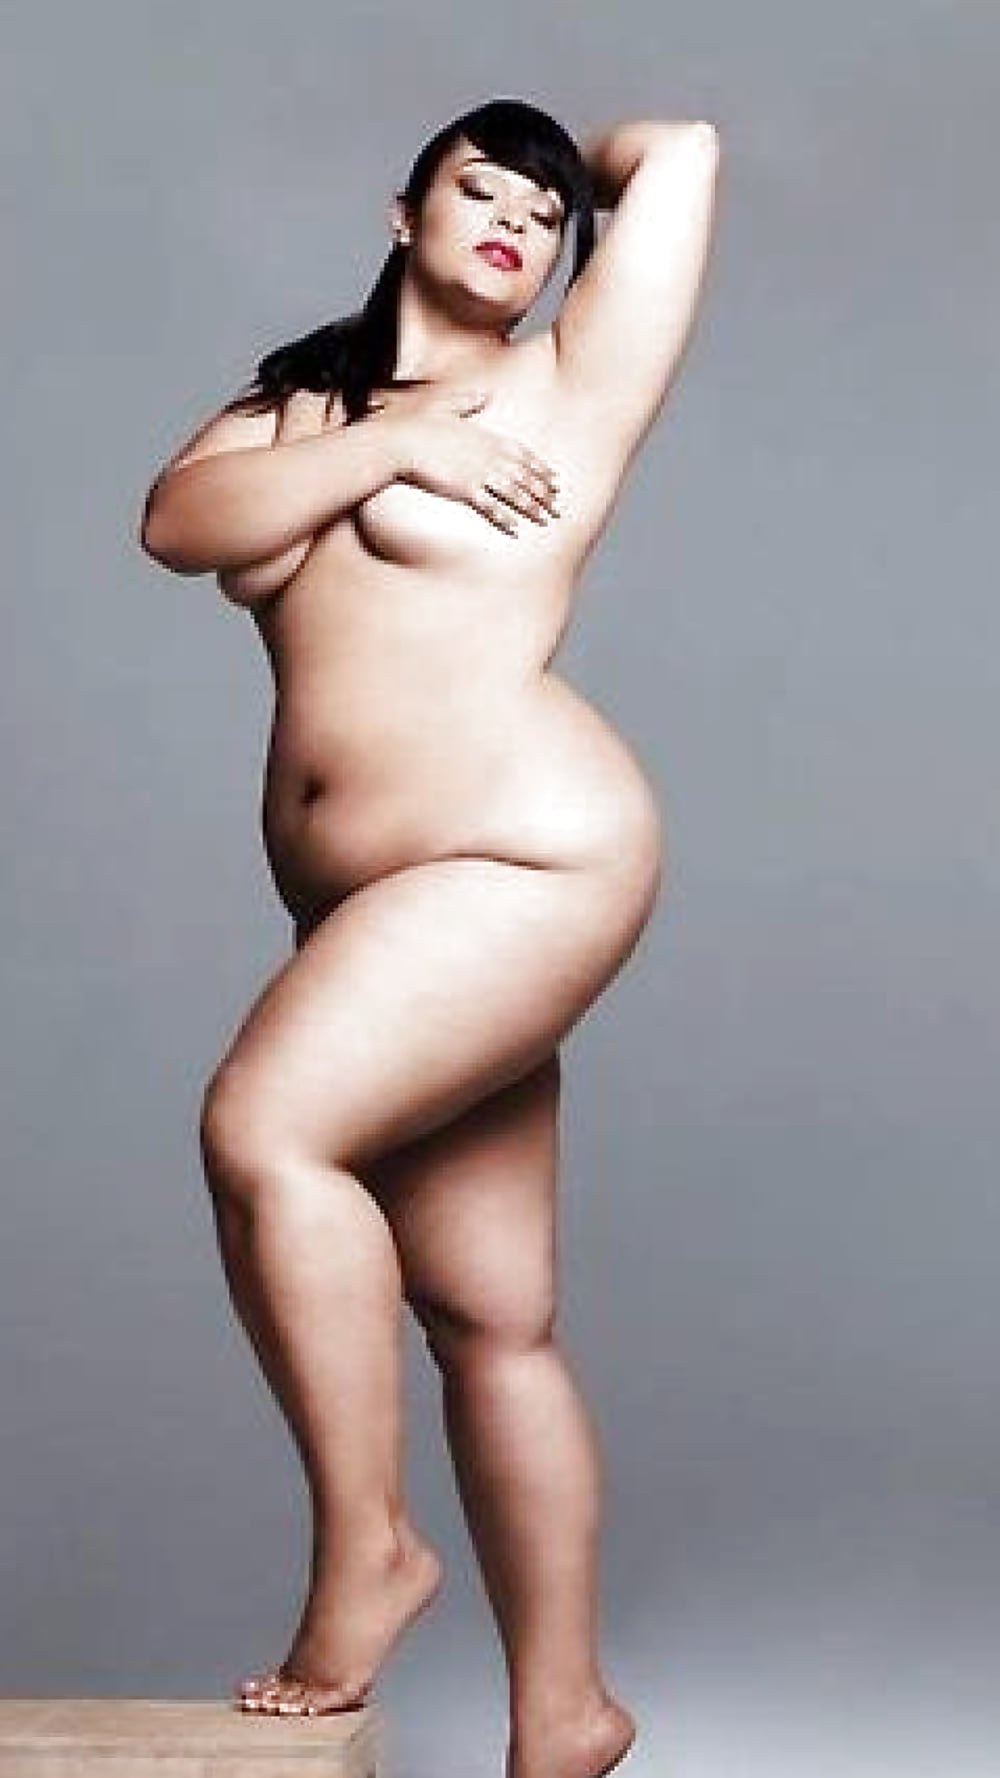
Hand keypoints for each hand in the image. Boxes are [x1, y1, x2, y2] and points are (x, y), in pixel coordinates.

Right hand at [370, 383, 560, 534]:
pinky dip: (504, 518)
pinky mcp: (465, 489)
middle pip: (524, 476)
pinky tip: (515, 528)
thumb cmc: (420, 424)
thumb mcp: (448, 405)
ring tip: (544, 519)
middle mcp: (488, 455)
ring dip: (531, 507)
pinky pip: (490, 507)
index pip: (523, 455)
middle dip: (543, 492)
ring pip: (513, 493)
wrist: (402, 440)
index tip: (554, 480)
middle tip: (557, 505)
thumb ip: (469, 400)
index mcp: (487, 437)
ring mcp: (478, 472)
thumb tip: (483, 392)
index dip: (540, 469)